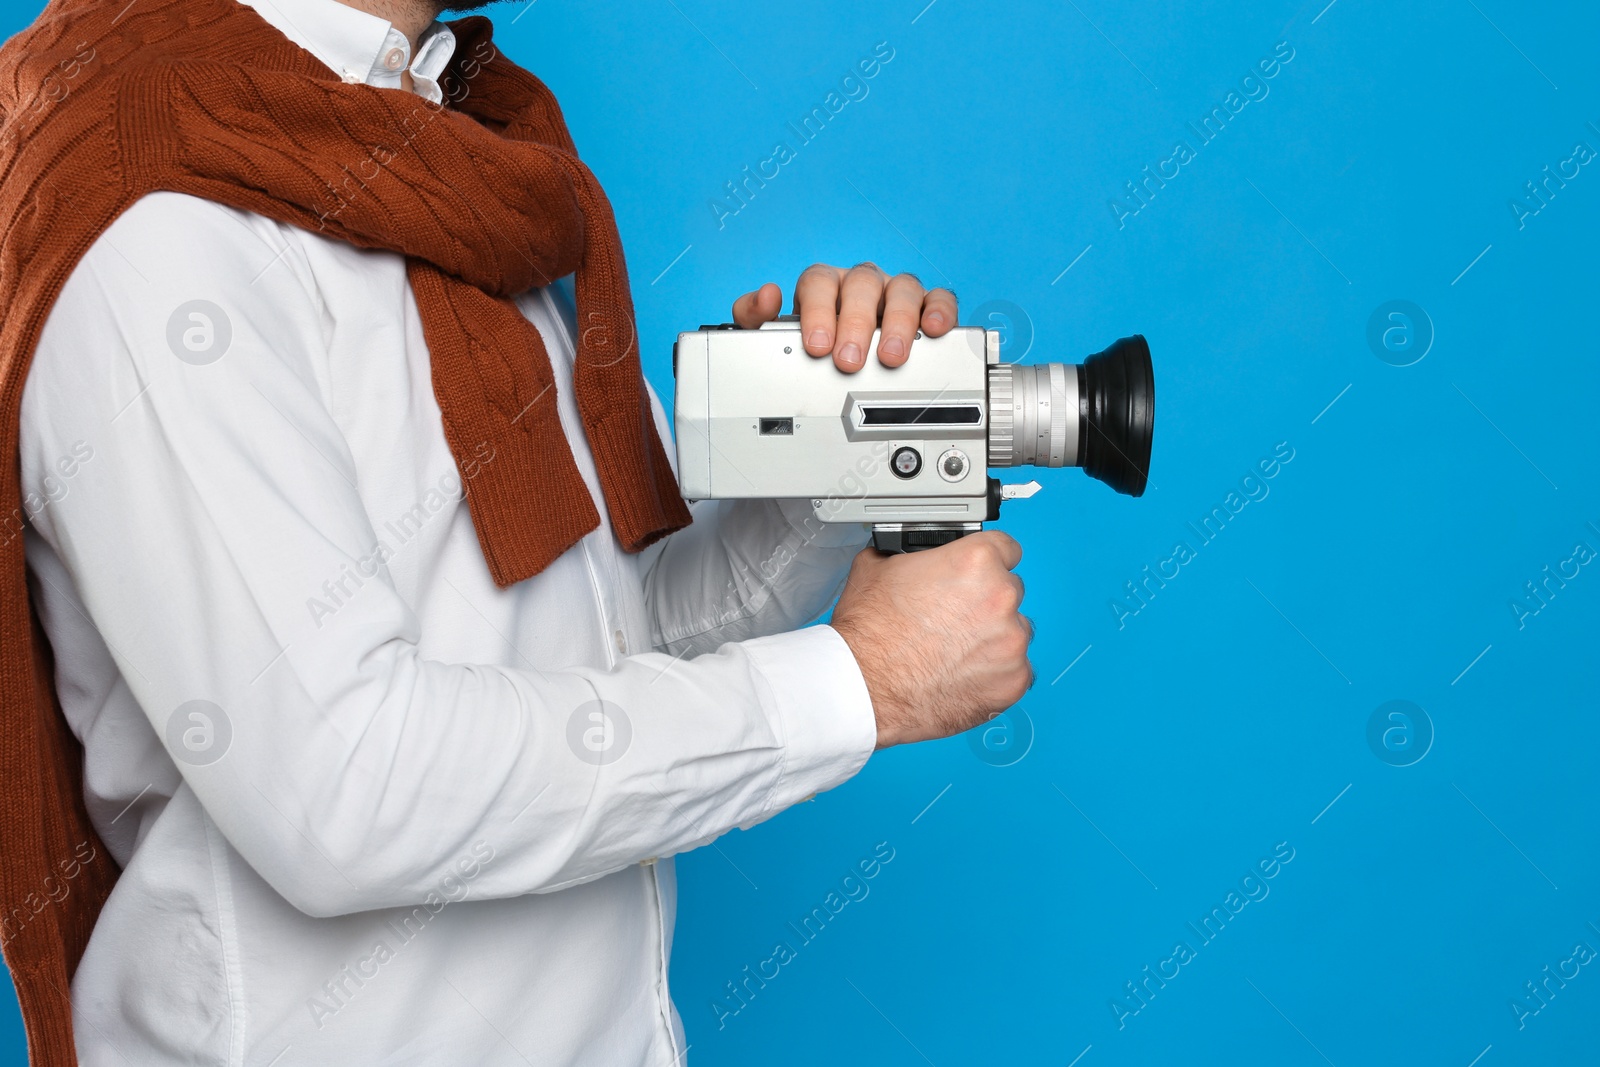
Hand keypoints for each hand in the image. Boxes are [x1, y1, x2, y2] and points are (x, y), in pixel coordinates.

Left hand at [731, 263, 957, 372]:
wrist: (842, 360)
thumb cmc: (813, 343)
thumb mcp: (773, 336)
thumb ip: (755, 317)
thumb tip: (766, 295)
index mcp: (824, 285)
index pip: (818, 281)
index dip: (818, 311)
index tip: (817, 345)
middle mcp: (860, 284)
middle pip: (861, 285)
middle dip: (855, 324)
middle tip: (849, 359)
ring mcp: (894, 293)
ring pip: (902, 290)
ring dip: (898, 322)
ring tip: (891, 356)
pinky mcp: (926, 307)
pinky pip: (939, 299)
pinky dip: (940, 311)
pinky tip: (936, 329)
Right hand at [829, 533, 1032, 747]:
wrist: (862, 686)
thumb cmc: (868, 633)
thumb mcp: (877, 566)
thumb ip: (911, 555)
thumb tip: (913, 557)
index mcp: (975, 562)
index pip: (1006, 548)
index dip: (988, 561)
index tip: (980, 574)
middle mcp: (1000, 598)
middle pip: (1009, 592)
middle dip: (986, 603)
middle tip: (953, 619)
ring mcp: (1011, 643)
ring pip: (1013, 633)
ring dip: (992, 639)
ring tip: (954, 652)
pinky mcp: (1012, 682)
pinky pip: (1013, 672)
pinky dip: (993, 675)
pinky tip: (962, 675)